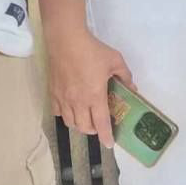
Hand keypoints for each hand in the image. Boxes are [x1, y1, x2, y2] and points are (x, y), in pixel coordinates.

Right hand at [47, 26, 133, 142]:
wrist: (66, 40)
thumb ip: (125, 76)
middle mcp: (78, 102)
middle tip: (100, 125)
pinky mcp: (53, 93)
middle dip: (93, 131)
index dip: (106, 136)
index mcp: (95, 96)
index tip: (109, 144)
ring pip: (70, 122)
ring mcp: (63, 98)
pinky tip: (71, 109)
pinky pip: (58, 112)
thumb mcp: (116, 61)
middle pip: (84, 127)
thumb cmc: (93, 50)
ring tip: (86, 119)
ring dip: (79, 125)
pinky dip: (66, 116)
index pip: (101, 123)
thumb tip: (132, 88)